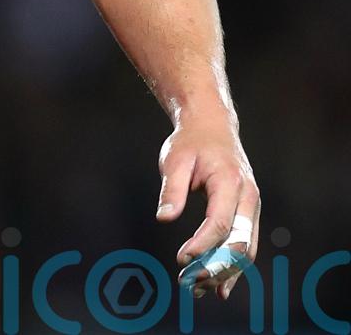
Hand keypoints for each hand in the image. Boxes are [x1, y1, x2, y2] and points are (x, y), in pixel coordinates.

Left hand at [155, 107, 259, 299]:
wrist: (212, 128)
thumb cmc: (191, 142)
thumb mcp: (175, 159)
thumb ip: (172, 189)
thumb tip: (164, 217)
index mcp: (230, 183)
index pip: (220, 222)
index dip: (203, 245)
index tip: (183, 260)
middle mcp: (248, 198)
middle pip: (239, 242)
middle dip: (216, 266)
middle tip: (190, 283)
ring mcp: (251, 207)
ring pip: (245, 248)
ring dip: (224, 271)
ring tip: (199, 289)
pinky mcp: (248, 213)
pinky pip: (245, 244)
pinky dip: (233, 266)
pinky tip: (219, 287)